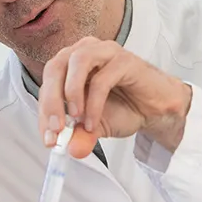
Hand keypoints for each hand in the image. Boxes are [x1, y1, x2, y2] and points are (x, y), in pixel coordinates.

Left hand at [38, 37, 192, 157]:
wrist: (156, 109)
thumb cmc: (124, 108)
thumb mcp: (93, 127)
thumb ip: (79, 136)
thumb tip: (69, 149)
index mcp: (70, 65)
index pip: (47, 83)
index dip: (44, 111)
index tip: (49, 138)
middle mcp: (84, 52)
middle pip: (55, 67)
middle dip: (51, 100)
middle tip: (56, 129)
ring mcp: (105, 52)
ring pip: (77, 61)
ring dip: (71, 92)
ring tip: (76, 119)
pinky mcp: (125, 60)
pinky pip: (102, 79)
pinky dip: (94, 103)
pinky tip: (94, 122)